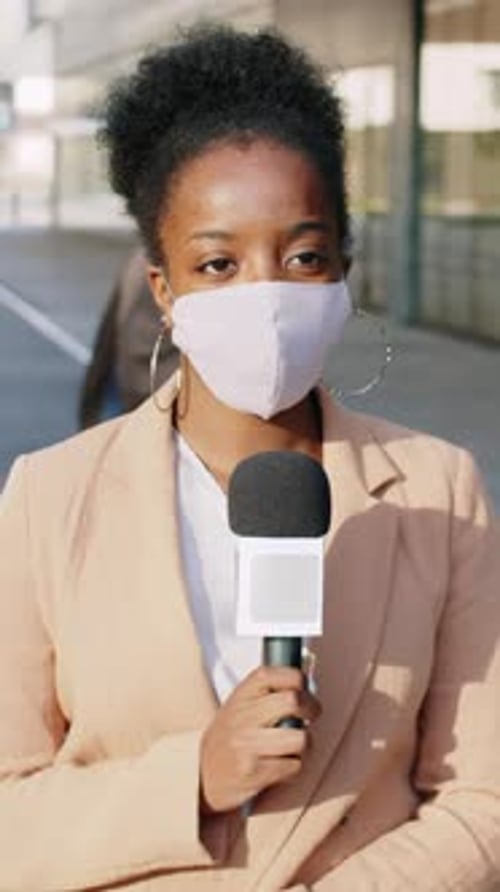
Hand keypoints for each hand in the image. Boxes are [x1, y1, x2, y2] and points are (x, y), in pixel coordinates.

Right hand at [200, 666, 320, 813]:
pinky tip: (279, 764)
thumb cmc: (231, 736)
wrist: (202, 774)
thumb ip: (268, 691)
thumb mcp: (242, 704)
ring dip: (304, 745)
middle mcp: (242, 716)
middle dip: (311, 709)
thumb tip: (308, 678)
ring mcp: (246, 744)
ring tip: (292, 746)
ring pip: (300, 738)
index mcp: (242, 694)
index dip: (298, 679)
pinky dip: (293, 767)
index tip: (302, 690)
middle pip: (293, 700)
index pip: (276, 674)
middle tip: (309, 717)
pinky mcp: (252, 772)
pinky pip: (293, 766)